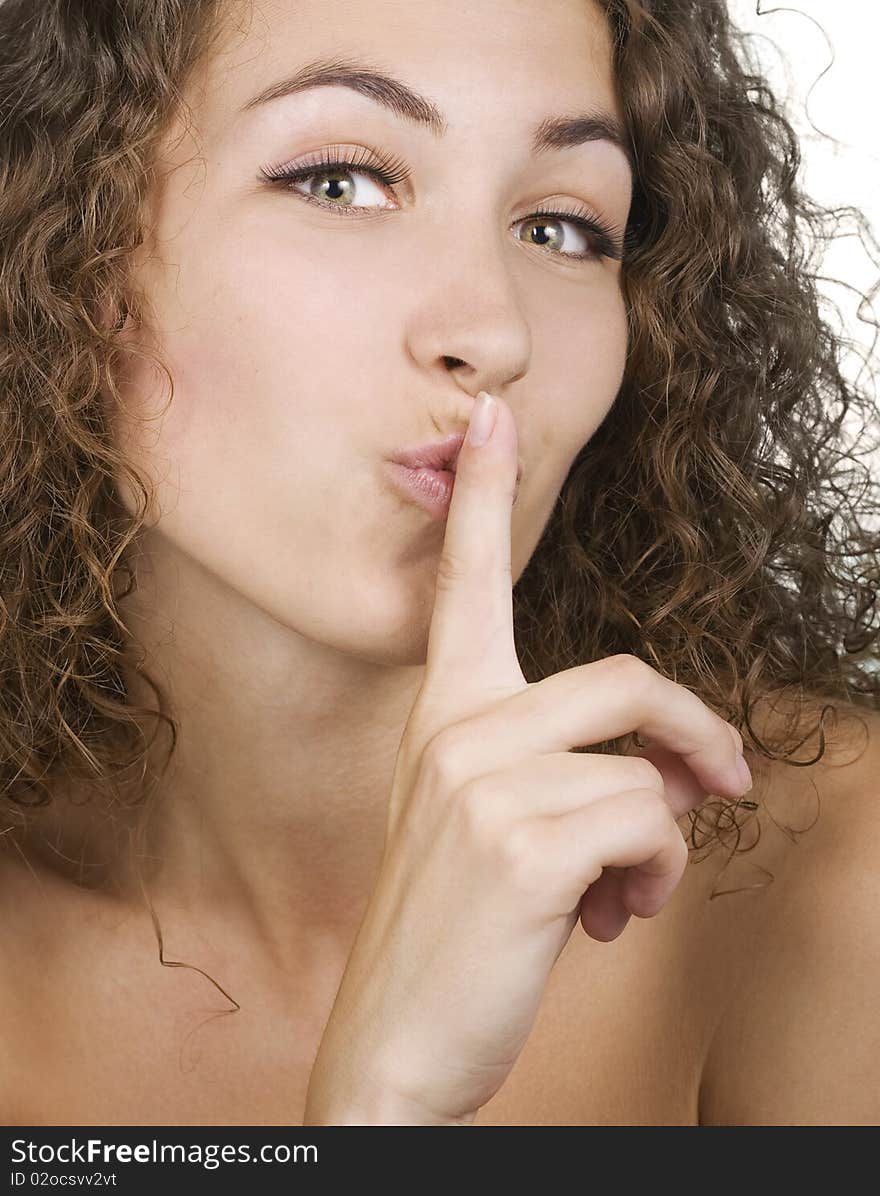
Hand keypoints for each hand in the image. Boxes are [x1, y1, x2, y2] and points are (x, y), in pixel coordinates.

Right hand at [303, 391, 749, 1125]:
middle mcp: (456, 728)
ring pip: (648, 768)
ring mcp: (484, 780)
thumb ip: (556, 768)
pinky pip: (651, 826)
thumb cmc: (452, 926)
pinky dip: (658, 879)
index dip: (479, 493)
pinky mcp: (524, 842)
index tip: (488, 416)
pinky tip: (613, 918)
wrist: (395, 1040)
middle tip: (726, 783)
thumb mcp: (485, 822)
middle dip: (697, 732)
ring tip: (629, 890)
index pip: (464, 582)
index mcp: (443, 712)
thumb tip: (670, 771)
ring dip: (667, 838)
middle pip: (627, 678)